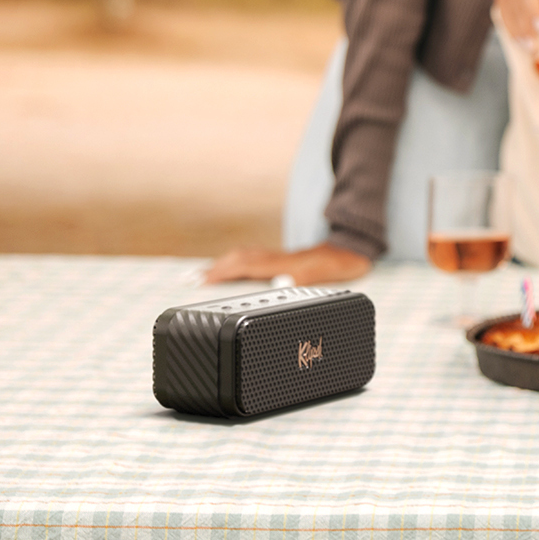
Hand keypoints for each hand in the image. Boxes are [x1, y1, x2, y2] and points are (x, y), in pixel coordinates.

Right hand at [203, 242, 371, 285]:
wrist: (348, 255)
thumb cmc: (333, 268)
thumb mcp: (319, 278)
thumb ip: (302, 281)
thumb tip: (281, 284)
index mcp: (278, 264)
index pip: (242, 264)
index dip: (220, 272)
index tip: (201, 281)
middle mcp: (273, 259)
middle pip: (236, 259)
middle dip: (213, 269)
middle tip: (190, 282)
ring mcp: (275, 260)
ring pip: (242, 258)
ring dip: (221, 266)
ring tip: (201, 278)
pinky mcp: (279, 263)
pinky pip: (250, 261)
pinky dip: (234, 267)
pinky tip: (230, 275)